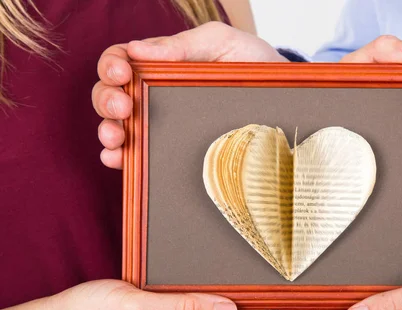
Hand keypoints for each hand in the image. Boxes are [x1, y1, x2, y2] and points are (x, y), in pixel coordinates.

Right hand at [93, 21, 286, 168]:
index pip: (121, 59)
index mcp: (161, 63)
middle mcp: (154, 94)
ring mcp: (161, 123)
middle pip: (110, 94)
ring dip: (108, 131)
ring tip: (117, 138)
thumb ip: (183, 44)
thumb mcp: (222, 44)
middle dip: (107, 101)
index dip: (111, 65)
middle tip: (125, 109)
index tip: (123, 74)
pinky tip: (119, 159)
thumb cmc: (253, 65)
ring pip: (118, 126)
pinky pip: (138, 154)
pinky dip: (121, 158)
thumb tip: (137, 51)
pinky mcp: (171, 148)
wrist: (281, 99)